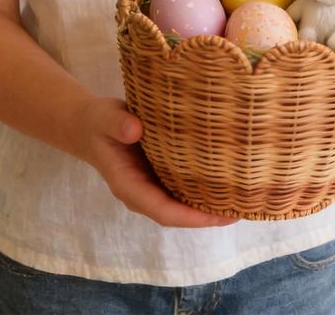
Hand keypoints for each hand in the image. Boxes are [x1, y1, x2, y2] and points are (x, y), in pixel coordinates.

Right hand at [73, 96, 237, 228]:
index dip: (191, 216)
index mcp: (129, 186)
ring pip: (183, 203)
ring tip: (243, 198)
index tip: (219, 215)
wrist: (91, 124)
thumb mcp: (104, 118)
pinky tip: (226, 180)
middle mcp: (143, 192)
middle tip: (243, 207)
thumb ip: (117, 124)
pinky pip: (183, 187)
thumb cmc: (99, 122)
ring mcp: (152, 185)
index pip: (163, 210)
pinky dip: (203, 188)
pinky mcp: (159, 174)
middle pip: (178, 213)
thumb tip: (136, 129)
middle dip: (209, 215)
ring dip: (209, 205)